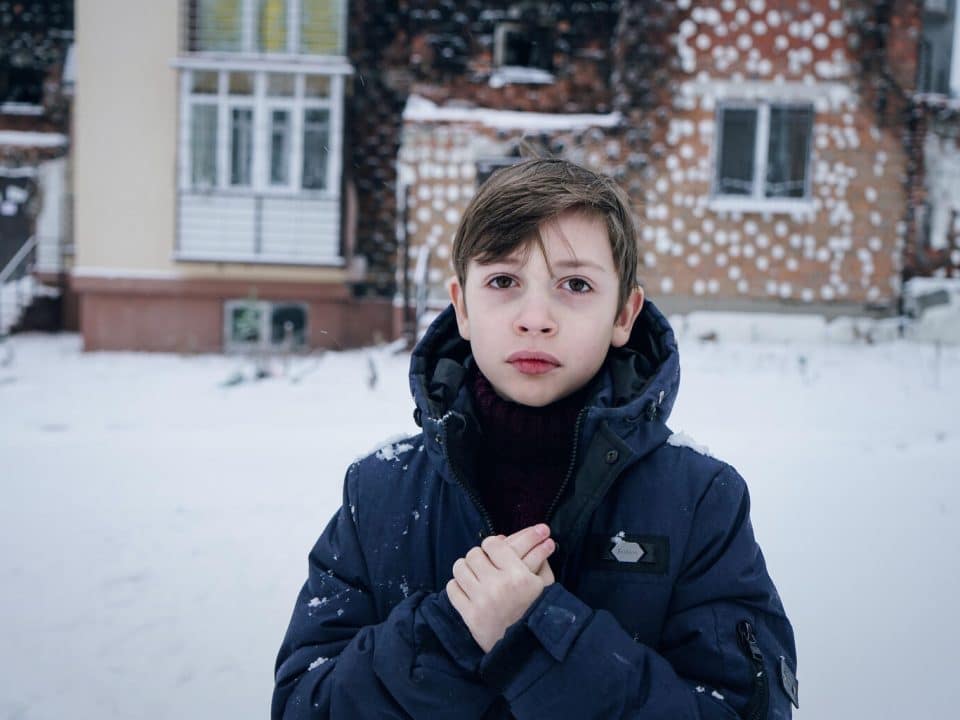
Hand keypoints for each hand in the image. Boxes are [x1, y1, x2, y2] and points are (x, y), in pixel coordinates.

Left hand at [447, 528, 555, 652]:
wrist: (529, 650)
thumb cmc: (539, 613)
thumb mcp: (546, 586)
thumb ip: (541, 561)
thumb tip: (540, 539)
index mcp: (518, 575)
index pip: (493, 544)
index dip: (493, 544)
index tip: (495, 551)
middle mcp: (497, 585)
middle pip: (474, 554)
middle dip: (479, 556)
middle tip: (484, 563)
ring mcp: (481, 601)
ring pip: (460, 568)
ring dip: (466, 568)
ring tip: (474, 574)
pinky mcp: (469, 616)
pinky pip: (453, 589)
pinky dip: (458, 586)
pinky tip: (467, 589)